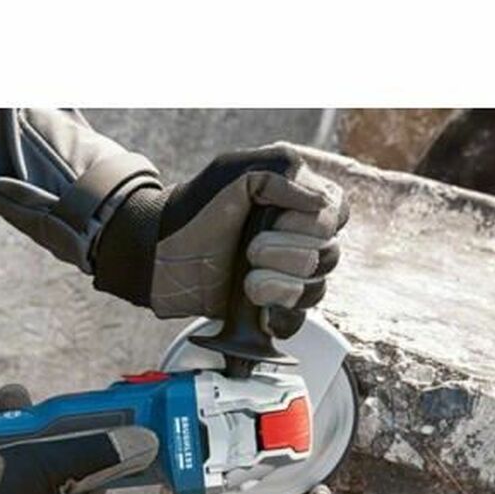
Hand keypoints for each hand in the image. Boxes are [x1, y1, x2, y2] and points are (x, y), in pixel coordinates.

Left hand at [93, 142, 347, 331]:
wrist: (157, 253)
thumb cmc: (194, 207)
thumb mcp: (235, 171)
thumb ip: (282, 172)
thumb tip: (323, 205)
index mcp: (298, 202)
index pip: (337, 214)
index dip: (312, 222)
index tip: (273, 217)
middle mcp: (299, 240)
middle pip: (329, 255)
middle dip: (288, 253)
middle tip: (250, 249)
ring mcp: (286, 277)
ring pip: (316, 290)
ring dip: (281, 285)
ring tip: (247, 280)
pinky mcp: (267, 309)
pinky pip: (296, 322)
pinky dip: (281, 316)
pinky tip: (259, 308)